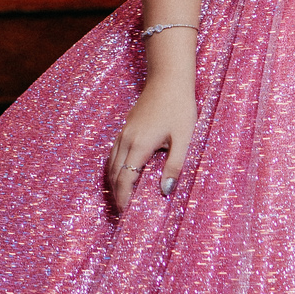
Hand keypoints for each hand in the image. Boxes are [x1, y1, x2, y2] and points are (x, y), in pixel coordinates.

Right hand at [106, 79, 196, 212]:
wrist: (168, 79)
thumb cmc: (180, 108)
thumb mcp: (184, 139)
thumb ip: (174, 166)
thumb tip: (165, 191)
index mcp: (139, 146)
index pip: (125, 180)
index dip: (124, 199)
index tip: (126, 214)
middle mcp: (126, 140)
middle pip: (114, 174)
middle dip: (117, 194)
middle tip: (123, 212)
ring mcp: (123, 132)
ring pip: (111, 164)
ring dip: (114, 182)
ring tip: (121, 198)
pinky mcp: (125, 127)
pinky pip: (113, 153)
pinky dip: (114, 168)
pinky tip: (122, 174)